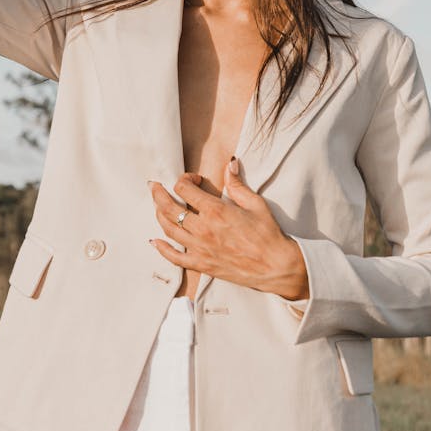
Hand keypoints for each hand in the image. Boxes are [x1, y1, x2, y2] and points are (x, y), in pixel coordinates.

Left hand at [148, 160, 309, 299]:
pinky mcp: (202, 264)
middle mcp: (203, 229)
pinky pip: (174, 258)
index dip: (185, 179)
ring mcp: (200, 248)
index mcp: (215, 211)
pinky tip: (155, 241)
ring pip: (168, 229)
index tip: (194, 179)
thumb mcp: (255, 203)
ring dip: (158, 215)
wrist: (276, 266)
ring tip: (156, 206)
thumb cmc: (268, 234)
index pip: (185, 189)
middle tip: (154, 186)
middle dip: (158, 193)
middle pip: (169, 207)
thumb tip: (230, 164)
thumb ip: (237, 184)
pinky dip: (162, 249)